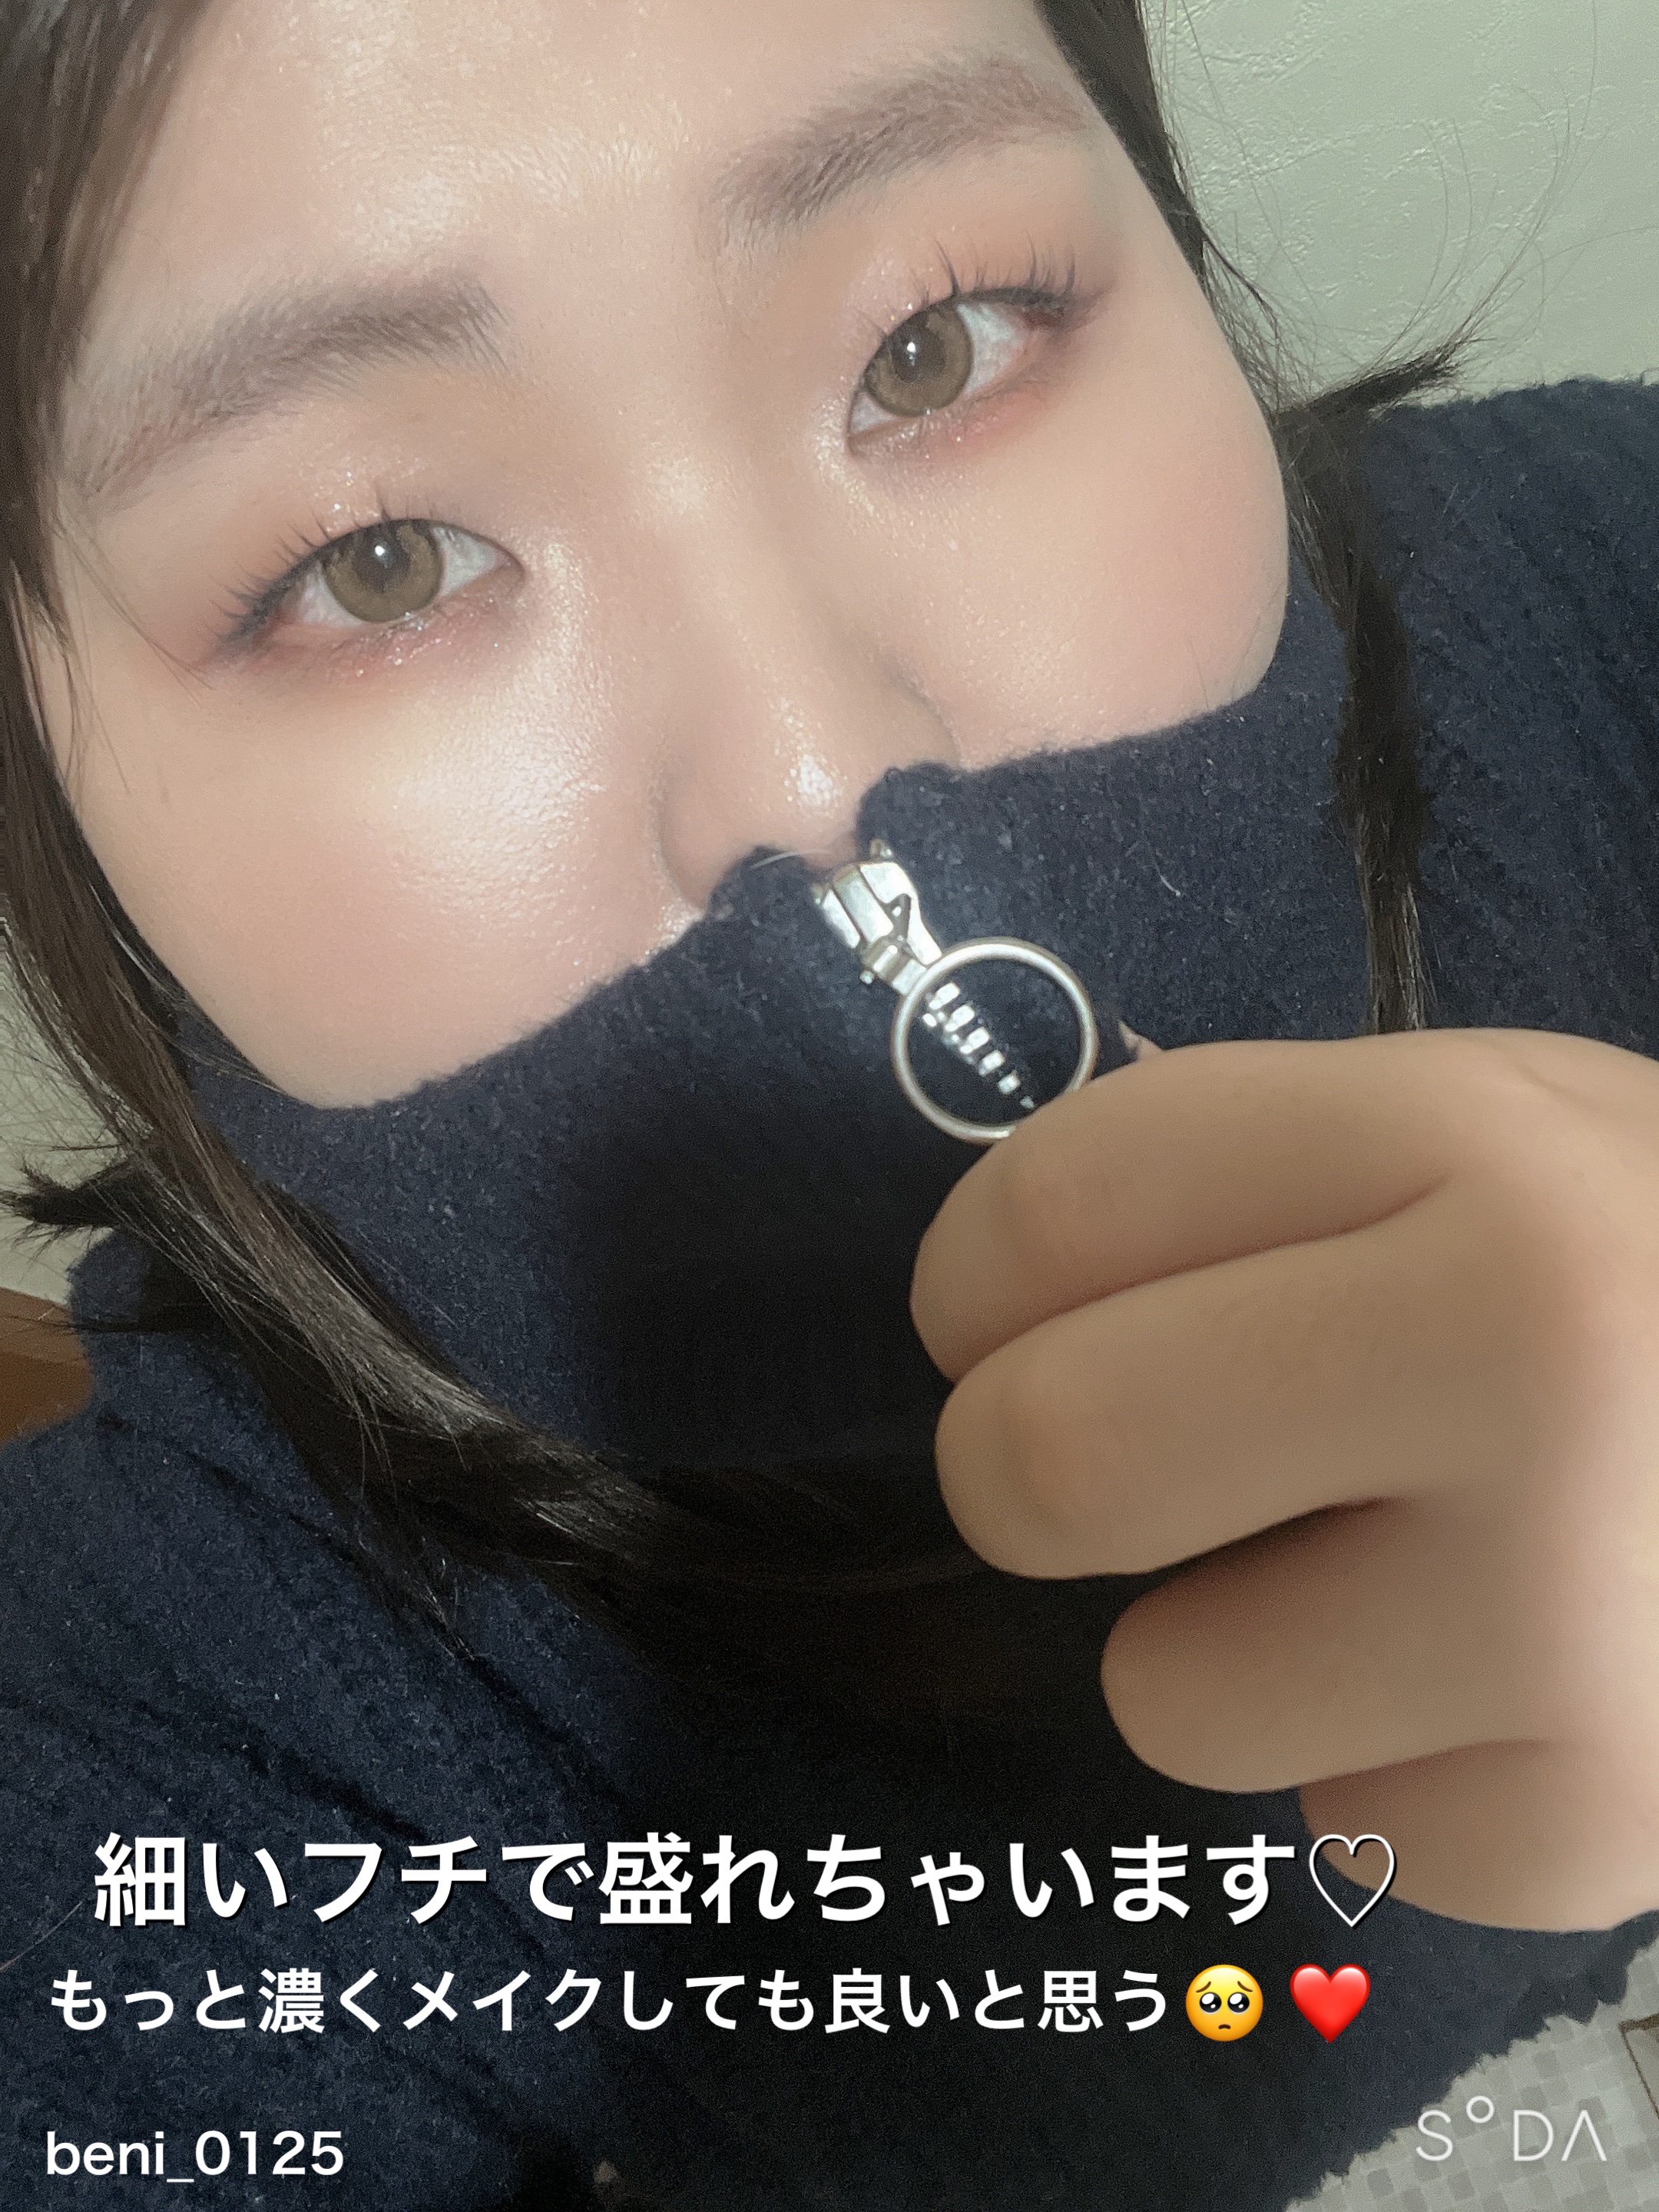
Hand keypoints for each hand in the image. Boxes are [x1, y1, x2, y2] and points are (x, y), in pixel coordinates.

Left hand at [910, 1029, 1658, 1930]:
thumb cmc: (1656, 1271)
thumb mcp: (1493, 1129)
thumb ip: (1254, 1181)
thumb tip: (999, 1307)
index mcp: (1467, 1151)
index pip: (1050, 1213)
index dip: (983, 1280)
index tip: (1014, 1312)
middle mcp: (1525, 1365)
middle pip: (1045, 1458)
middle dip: (1028, 1469)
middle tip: (1135, 1462)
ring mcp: (1574, 1619)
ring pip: (1160, 1691)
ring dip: (1233, 1640)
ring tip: (1395, 1573)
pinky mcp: (1600, 1827)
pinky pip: (1332, 1821)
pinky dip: (1391, 1762)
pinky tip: (1515, 1679)